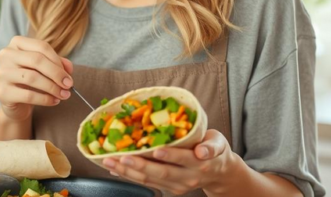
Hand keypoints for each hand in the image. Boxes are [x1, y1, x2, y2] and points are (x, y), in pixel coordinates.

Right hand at [0, 35, 73, 121]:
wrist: (16, 101)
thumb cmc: (31, 78)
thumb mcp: (45, 67)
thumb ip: (57, 63)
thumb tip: (68, 68)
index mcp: (17, 43)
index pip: (41, 46)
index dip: (58, 60)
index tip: (69, 73)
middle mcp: (6, 55)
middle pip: (37, 60)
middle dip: (56, 73)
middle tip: (69, 84)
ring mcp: (2, 73)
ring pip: (32, 77)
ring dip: (52, 87)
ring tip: (64, 94)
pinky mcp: (2, 92)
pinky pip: (28, 95)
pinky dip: (45, 99)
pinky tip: (54, 101)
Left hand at [102, 129, 235, 195]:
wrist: (218, 172)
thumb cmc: (215, 150)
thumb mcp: (218, 142)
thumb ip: (211, 145)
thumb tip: (201, 150)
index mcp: (200, 163)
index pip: (184, 159)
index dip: (170, 155)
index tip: (156, 150)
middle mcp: (188, 177)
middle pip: (162, 172)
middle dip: (140, 165)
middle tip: (122, 156)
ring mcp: (177, 185)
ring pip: (151, 180)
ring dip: (129, 171)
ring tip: (111, 162)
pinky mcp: (169, 189)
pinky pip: (147, 183)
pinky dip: (130, 176)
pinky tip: (116, 169)